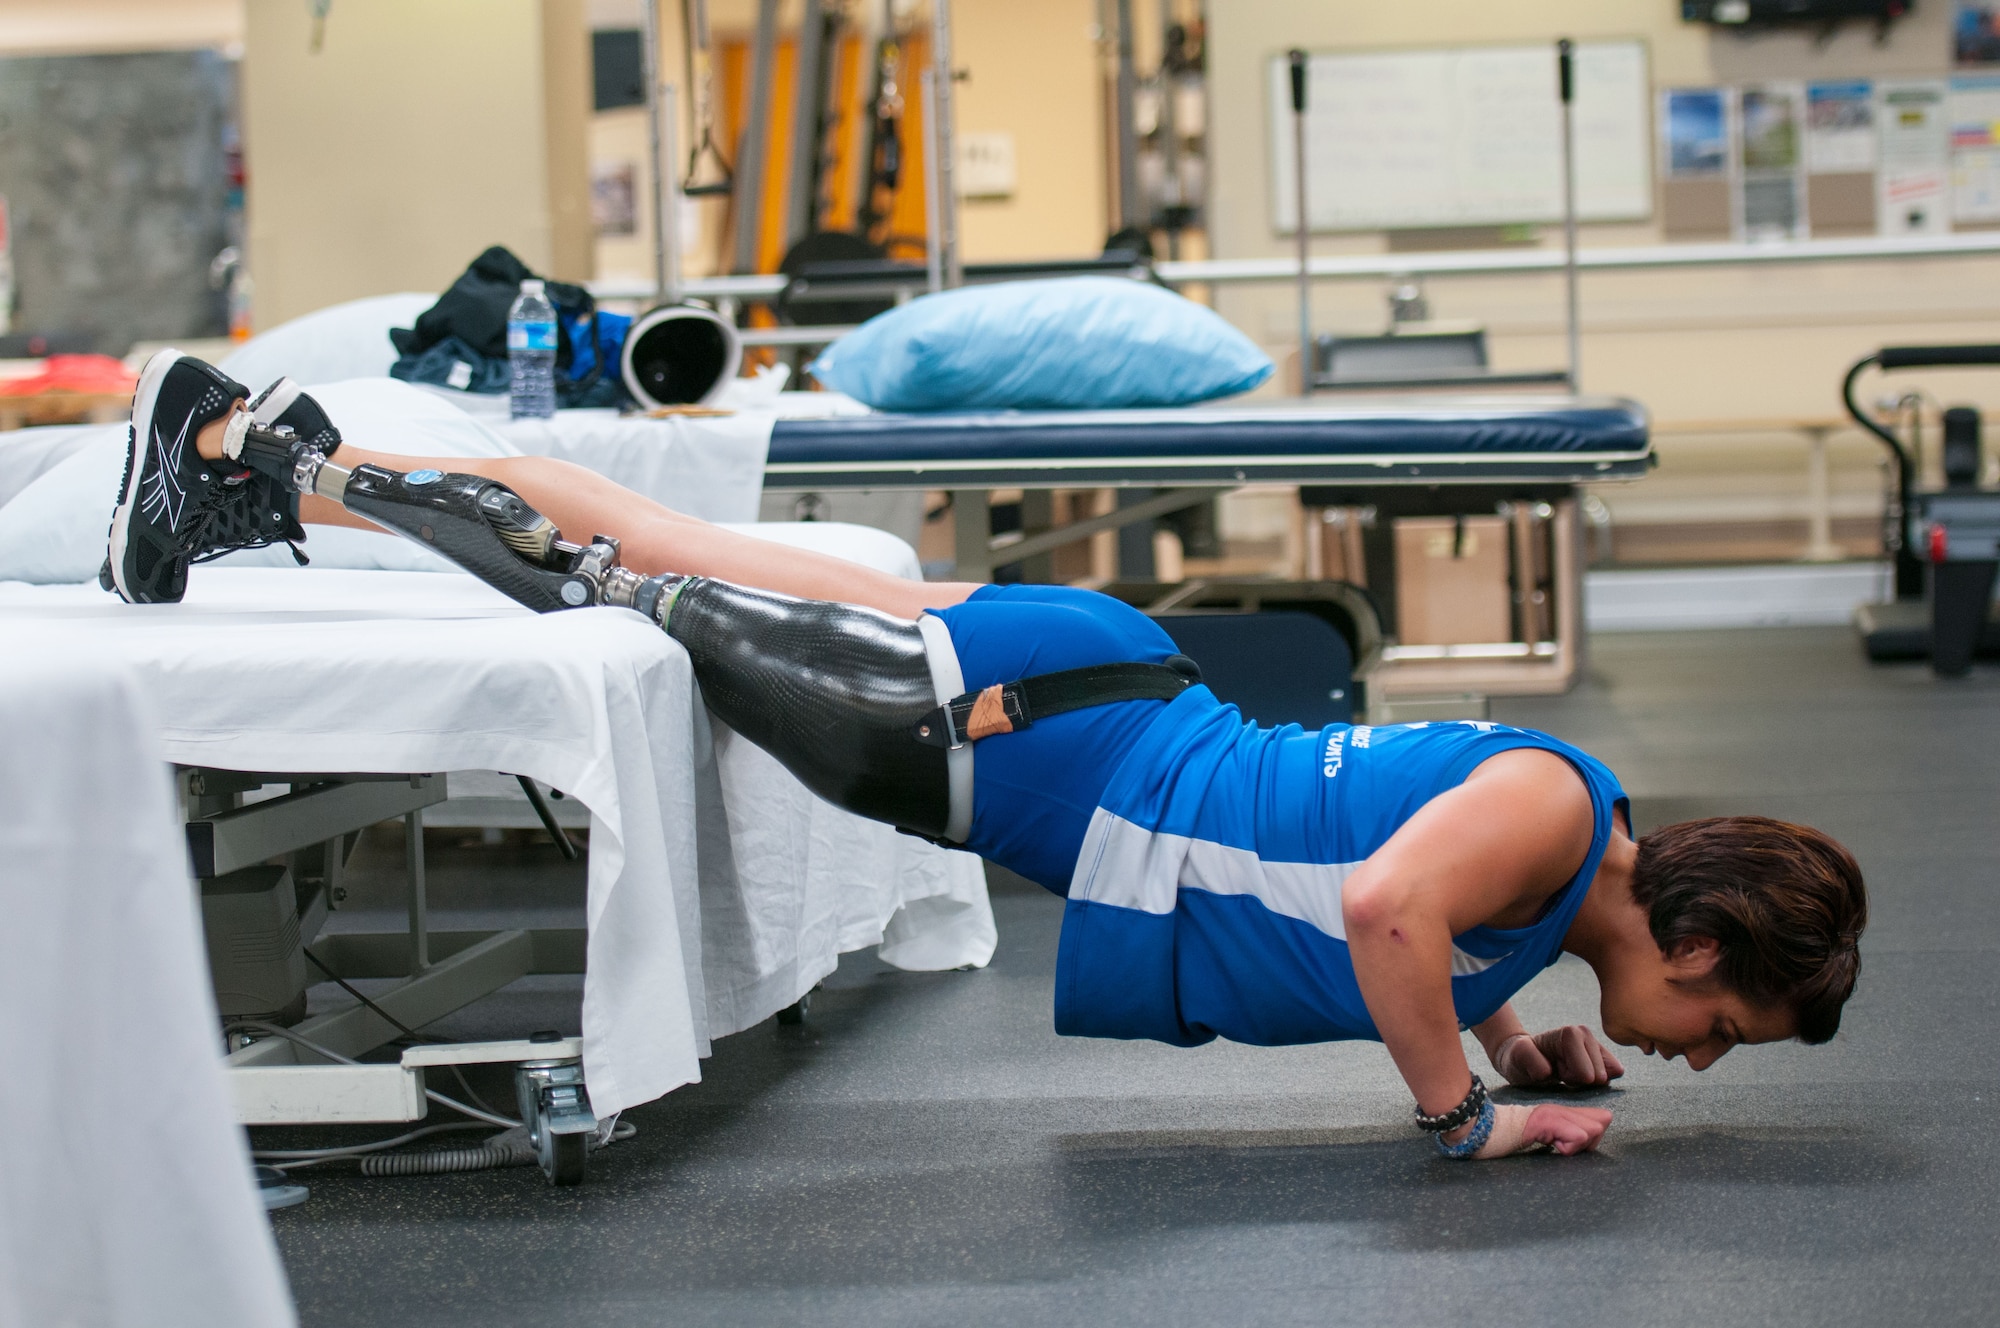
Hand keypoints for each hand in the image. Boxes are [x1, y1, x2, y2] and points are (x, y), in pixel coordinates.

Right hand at [1472, 1102, 1613, 1157]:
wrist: (1481, 1130)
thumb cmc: (1508, 1138)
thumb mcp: (1543, 1137)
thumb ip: (1563, 1135)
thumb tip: (1586, 1139)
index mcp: (1560, 1112)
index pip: (1600, 1118)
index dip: (1593, 1138)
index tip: (1570, 1146)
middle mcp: (1559, 1109)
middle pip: (1601, 1123)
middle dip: (1589, 1143)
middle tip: (1564, 1148)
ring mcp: (1552, 1113)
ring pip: (1591, 1130)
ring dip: (1578, 1147)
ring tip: (1555, 1147)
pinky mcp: (1544, 1122)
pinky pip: (1575, 1136)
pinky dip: (1569, 1147)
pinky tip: (1552, 1147)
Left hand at [1492, 1024, 1625, 1089]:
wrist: (1525, 1059)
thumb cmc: (1521, 1059)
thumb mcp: (1518, 1058)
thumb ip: (1529, 1060)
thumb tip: (1547, 1071)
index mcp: (1571, 1033)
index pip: (1586, 1074)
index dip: (1569, 1077)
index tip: (1553, 1069)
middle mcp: (1587, 1034)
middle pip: (1598, 1077)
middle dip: (1578, 1080)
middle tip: (1560, 1071)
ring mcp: (1597, 1045)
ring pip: (1606, 1079)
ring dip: (1585, 1081)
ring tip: (1566, 1072)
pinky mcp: (1604, 1056)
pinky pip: (1614, 1076)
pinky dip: (1596, 1083)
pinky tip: (1580, 1075)